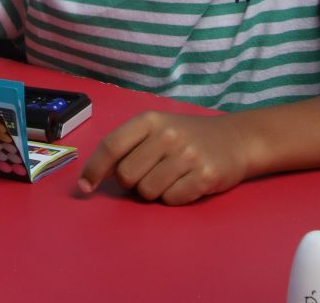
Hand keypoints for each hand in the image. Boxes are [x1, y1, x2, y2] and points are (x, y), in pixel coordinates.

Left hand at [77, 111, 252, 204]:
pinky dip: (174, 197)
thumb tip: (95, 175)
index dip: (94, 169)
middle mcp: (167, 135)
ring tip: (171, 176)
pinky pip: (172, 200)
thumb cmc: (186, 136)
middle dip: (132, 182)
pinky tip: (187, 183)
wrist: (235, 139)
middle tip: (149, 173)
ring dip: (154, 191)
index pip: (111, 146)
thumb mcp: (155, 129)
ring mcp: (187, 155)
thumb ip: (127, 145)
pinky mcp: (205, 176)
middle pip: (126, 175)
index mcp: (149, 120)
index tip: (85, 188)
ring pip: (148, 191)